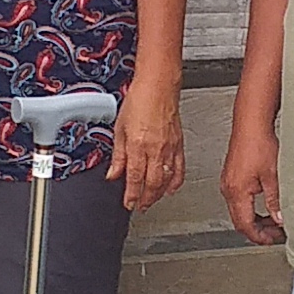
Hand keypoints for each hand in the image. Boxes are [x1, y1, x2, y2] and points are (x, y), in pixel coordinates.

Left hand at [115, 80, 185, 213]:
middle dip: (146, 199)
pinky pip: (180, 169)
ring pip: (167, 179)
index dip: (132, 195)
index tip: (128, 204)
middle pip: (152, 183)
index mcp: (138, 145)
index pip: (135, 178)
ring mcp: (170, 148)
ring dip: (159, 194)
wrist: (159, 86)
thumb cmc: (139, 100)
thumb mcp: (120, 128)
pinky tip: (171, 188)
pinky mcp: (179, 144)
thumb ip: (118, 155)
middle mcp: (156, 149)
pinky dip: (176, 181)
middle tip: (140, 207)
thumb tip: (113, 173)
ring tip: (152, 200)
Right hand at [221, 125, 283, 245]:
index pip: (245, 225)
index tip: (272, 239)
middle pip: (240, 221)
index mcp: (236, 192)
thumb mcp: (273, 176)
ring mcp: (228, 182)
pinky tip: (264, 204)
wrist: (250, 123)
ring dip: (255, 219)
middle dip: (258, 230)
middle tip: (275, 233)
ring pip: (239, 211)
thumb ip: (275, 201)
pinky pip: (238, 200)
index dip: (259, 237)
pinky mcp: (231, 176)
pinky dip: (251, 207)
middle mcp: (228, 189)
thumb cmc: (259, 143)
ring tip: (273, 219)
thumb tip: (280, 218)